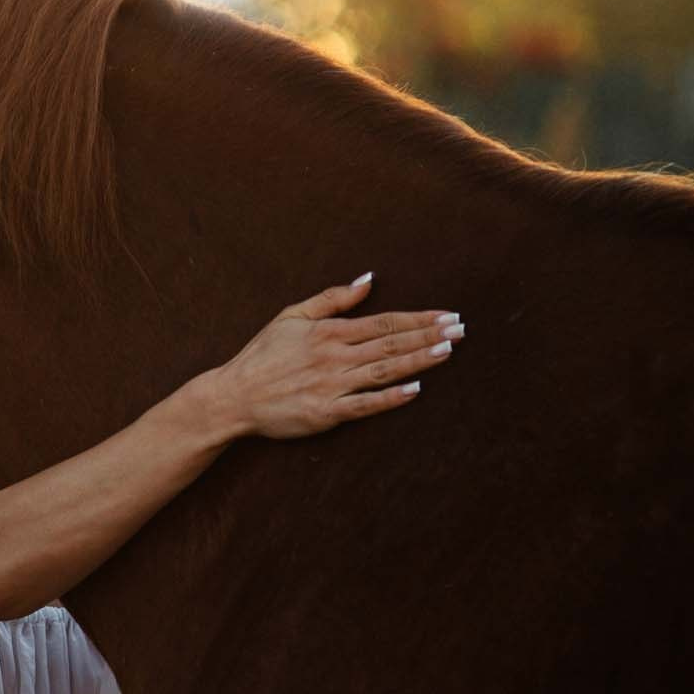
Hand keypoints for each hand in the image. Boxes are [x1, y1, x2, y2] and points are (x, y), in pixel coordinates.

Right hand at [198, 274, 461, 440]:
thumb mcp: (291, 317)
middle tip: (461, 330)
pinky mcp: (325, 413)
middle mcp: (333, 357)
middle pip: (390, 344)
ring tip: (448, 351)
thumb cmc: (261, 356)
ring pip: (384, 371)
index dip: (418, 318)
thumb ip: (331, 299)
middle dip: (428, 336)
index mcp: (328, 332)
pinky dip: (390, 398)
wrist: (232, 396)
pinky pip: (364, 404)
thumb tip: (367, 280)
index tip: (447, 316)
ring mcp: (331, 385)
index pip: (383, 322)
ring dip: (418, 360)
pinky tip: (415, 389)